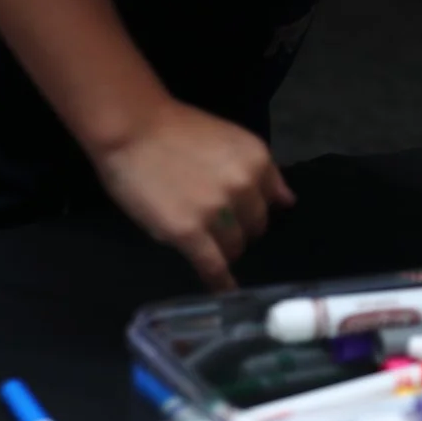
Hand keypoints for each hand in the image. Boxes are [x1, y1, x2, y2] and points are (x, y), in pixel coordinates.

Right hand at [89, 95, 295, 289]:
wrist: (133, 129)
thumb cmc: (177, 131)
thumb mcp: (232, 140)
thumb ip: (262, 173)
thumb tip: (288, 201)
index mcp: (259, 160)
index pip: (272, 201)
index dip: (257, 211)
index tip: (248, 221)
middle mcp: (246, 186)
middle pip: (256, 226)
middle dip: (241, 230)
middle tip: (218, 228)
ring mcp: (217, 211)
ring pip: (236, 246)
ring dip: (226, 251)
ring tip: (208, 247)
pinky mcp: (188, 232)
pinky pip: (213, 265)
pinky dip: (220, 282)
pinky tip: (223, 291)